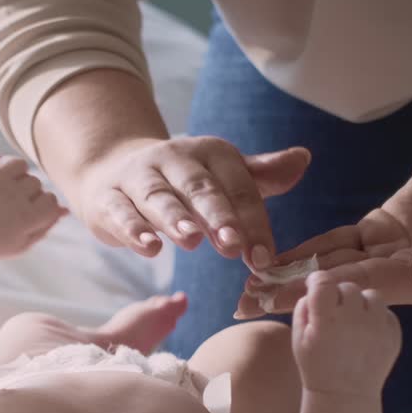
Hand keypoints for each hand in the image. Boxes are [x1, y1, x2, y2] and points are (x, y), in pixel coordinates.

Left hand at [0, 153, 67, 261]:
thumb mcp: (21, 243)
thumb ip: (46, 226)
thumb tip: (65, 209)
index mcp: (27, 218)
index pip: (51, 201)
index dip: (43, 207)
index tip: (29, 214)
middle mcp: (14, 196)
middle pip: (37, 184)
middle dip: (27, 194)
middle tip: (9, 207)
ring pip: (22, 166)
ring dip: (17, 177)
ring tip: (2, 191)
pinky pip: (3, 158)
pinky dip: (1, 167)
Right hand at [68, 137, 310, 263]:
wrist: (112, 169)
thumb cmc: (182, 182)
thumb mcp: (222, 175)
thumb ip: (261, 175)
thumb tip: (304, 159)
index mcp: (211, 154)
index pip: (238, 188)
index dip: (252, 223)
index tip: (265, 258)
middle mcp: (174, 159)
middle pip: (199, 188)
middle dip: (218, 217)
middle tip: (233, 245)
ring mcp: (138, 177)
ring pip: (159, 197)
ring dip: (176, 219)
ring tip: (192, 241)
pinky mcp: (108, 198)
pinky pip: (121, 212)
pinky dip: (133, 230)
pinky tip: (149, 248)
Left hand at [237, 94, 411, 315]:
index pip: (368, 289)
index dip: (326, 292)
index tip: (286, 299)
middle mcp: (405, 275)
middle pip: (341, 286)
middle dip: (293, 294)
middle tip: (244, 304)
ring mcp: (391, 253)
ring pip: (334, 267)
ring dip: (293, 275)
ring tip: (249, 287)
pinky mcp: (383, 231)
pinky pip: (340, 244)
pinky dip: (310, 250)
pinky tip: (277, 257)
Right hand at [291, 274, 400, 394]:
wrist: (345, 395)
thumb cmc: (316, 366)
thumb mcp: (298, 338)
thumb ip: (304, 307)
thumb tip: (315, 288)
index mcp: (326, 320)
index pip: (323, 282)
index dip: (317, 281)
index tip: (316, 287)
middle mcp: (354, 319)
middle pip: (348, 287)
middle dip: (339, 296)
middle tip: (335, 312)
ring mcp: (378, 327)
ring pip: (371, 296)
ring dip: (361, 304)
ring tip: (354, 321)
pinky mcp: (394, 334)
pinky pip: (386, 312)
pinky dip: (376, 318)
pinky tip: (366, 334)